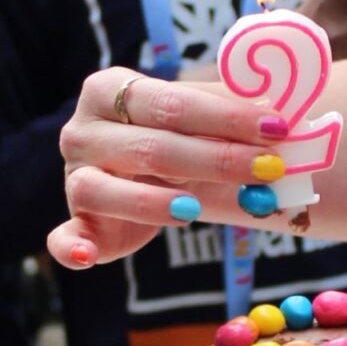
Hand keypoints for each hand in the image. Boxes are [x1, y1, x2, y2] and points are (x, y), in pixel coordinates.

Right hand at [47, 68, 287, 268]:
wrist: (145, 168)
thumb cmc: (179, 135)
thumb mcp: (203, 116)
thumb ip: (233, 110)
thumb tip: (284, 112)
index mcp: (110, 89)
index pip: (173, 102)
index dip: (227, 116)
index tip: (277, 127)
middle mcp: (83, 131)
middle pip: (151, 147)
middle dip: (217, 159)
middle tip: (270, 170)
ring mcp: (74, 177)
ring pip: (106, 190)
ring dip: (153, 202)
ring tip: (195, 210)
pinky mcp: (76, 221)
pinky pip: (62, 237)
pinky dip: (70, 247)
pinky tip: (87, 255)